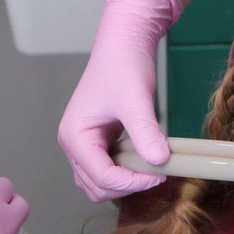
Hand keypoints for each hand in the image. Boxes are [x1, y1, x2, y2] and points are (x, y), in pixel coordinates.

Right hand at [57, 0, 181, 201]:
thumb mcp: (136, 100)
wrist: (123, 46)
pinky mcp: (96, 144)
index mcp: (75, 136)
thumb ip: (145, 132)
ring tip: (150, 168)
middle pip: (97, 187)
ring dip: (124, 184)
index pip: (101, 176)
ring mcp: (83, 146)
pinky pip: (107, 172)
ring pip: (99, 184)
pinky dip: (125, 175)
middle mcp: (73, 145)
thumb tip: (159, 162)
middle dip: (127, 186)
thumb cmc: (124, 66)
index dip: (132, 182)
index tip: (161, 175)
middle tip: (157, 173)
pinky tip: (144, 160)